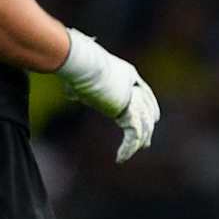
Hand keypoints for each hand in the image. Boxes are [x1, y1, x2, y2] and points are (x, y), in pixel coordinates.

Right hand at [55, 28, 160, 162]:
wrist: (81, 61)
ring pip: (143, 124)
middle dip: (147, 128)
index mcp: (126, 74)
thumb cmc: (75, 65)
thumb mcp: (79, 79)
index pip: (143, 93)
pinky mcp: (128, 107)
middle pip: (147, 110)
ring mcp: (132, 96)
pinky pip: (134, 132)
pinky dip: (128, 147)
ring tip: (128, 154)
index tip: (146, 121)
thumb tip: (71, 94)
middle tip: (144, 144)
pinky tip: (120, 157)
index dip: (146, 108)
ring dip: (137, 142)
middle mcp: (133, 85)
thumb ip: (80, 88)